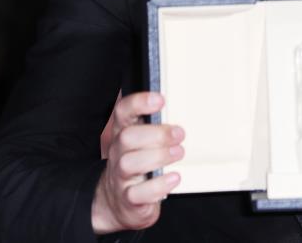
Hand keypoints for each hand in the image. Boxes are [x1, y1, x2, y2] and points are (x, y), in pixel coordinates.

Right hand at [91, 91, 184, 234]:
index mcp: (123, 133)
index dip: (139, 103)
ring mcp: (120, 176)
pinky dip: (158, 185)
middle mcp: (118, 153)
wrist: (119, 202)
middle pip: (126, 137)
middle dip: (156, 134)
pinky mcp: (127, 198)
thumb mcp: (144, 142)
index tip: (160, 100)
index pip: (123, 112)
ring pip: (129, 163)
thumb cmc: (139, 165)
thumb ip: (157, 127)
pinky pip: (137, 193)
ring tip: (178, 153)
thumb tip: (183, 112)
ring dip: (158, 156)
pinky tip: (174, 177)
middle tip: (179, 134)